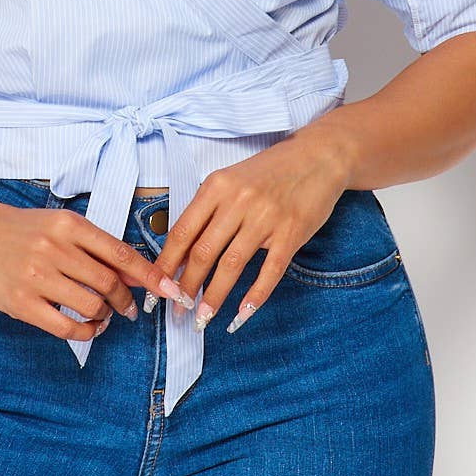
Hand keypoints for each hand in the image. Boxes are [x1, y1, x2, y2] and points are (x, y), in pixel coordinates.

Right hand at [0, 198, 190, 341]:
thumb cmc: (23, 229)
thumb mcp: (61, 226)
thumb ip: (96, 247)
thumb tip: (137, 273)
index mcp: (69, 225)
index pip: (120, 253)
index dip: (150, 275)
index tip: (171, 289)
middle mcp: (54, 249)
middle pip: (109, 282)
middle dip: (126, 300)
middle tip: (130, 308)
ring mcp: (37, 277)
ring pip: (92, 305)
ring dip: (106, 315)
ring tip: (105, 315)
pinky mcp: (22, 303)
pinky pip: (66, 326)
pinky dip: (86, 331)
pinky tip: (90, 327)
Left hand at [154, 143, 350, 332]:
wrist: (318, 157)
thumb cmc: (270, 172)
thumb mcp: (231, 181)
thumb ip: (207, 212)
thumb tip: (182, 255)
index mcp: (216, 186)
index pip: (182, 231)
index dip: (167, 264)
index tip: (157, 287)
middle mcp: (238, 201)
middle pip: (203, 252)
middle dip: (186, 287)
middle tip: (178, 310)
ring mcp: (266, 217)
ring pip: (232, 265)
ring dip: (214, 296)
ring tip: (202, 318)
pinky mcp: (291, 233)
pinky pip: (269, 271)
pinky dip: (254, 297)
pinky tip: (242, 314)